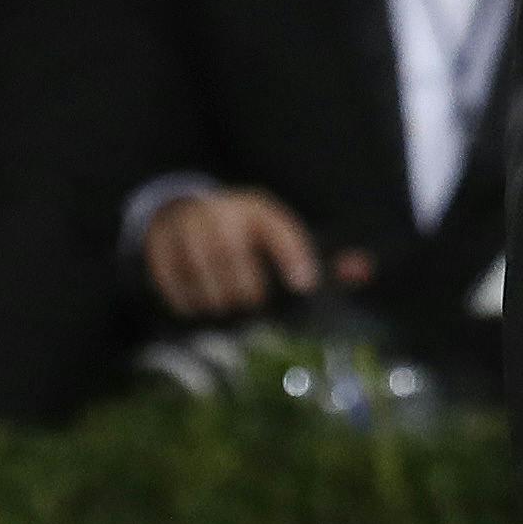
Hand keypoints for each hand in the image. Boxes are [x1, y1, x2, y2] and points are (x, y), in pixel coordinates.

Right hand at [145, 183, 321, 320]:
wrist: (184, 210)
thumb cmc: (244, 234)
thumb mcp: (280, 234)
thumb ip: (323, 257)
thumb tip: (364, 271)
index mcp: (257, 210)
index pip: (279, 230)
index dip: (294, 257)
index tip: (304, 286)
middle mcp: (220, 212)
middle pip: (231, 253)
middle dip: (245, 290)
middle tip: (252, 309)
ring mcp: (185, 227)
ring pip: (199, 268)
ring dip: (215, 300)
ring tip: (226, 313)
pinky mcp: (159, 244)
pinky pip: (170, 278)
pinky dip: (185, 300)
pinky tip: (198, 309)